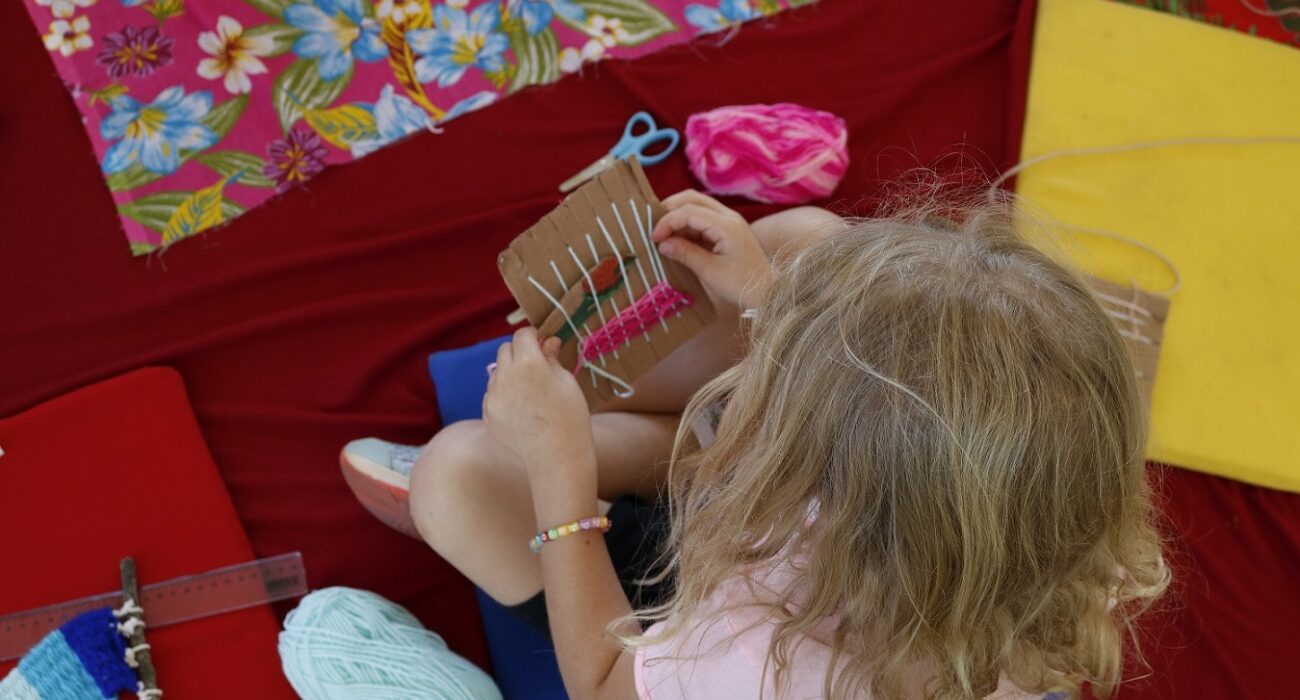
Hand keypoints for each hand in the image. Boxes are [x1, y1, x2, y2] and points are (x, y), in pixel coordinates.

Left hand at [483, 327, 594, 474]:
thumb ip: (552, 358)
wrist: (557, 457)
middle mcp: (505, 375)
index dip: (533, 336)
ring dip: (509, 373)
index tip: (541, 343)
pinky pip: (493, 394)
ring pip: (496, 372)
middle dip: (519, 352)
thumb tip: (548, 342)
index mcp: (528, 362)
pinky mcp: (487, 413)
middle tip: (536, 365)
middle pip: (505, 350)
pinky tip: (522, 410)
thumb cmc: (570, 417)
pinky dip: (504, 394)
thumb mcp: (567, 382)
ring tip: (529, 392)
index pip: (523, 335)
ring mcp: (492, 396)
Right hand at [651, 190, 771, 308]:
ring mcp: (730, 221)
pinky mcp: (728, 230)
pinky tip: (677, 239)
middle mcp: (729, 216)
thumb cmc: (740, 284)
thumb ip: (685, 253)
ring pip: (698, 206)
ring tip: (663, 234)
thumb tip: (662, 244)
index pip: (689, 211)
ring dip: (678, 216)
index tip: (654, 239)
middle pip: (693, 199)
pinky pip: (704, 219)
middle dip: (670, 209)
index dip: (667, 221)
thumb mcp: (709, 271)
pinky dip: (687, 225)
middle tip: (654, 226)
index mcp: (726, 225)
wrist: (767, 292)